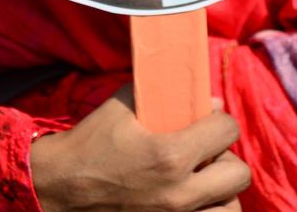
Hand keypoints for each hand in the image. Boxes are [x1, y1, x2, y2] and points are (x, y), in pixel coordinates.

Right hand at [30, 85, 250, 210]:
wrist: (57, 189)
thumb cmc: (90, 144)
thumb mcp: (122, 107)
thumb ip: (168, 96)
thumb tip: (211, 101)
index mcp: (170, 155)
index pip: (228, 131)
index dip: (221, 122)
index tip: (209, 122)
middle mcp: (180, 193)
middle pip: (239, 174)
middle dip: (226, 158)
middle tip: (206, 154)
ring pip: (231, 208)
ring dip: (222, 192)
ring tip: (203, 182)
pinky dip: (206, 211)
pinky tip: (192, 201)